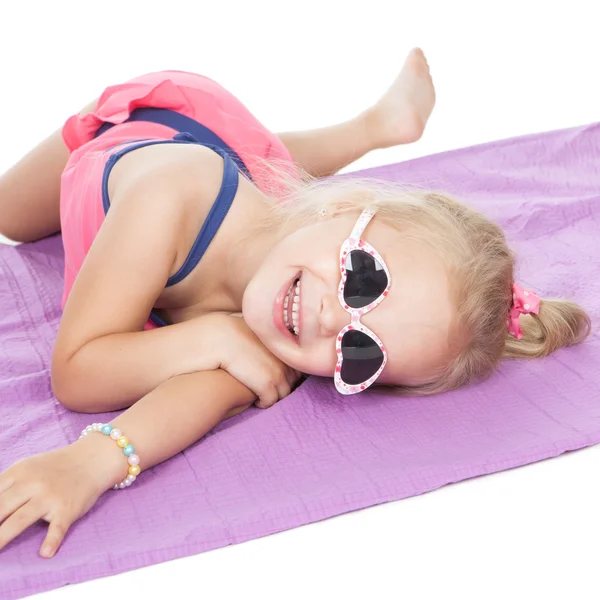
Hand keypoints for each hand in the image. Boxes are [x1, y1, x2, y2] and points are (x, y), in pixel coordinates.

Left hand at [0, 435, 123, 557]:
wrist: (92, 460)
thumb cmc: (55, 467)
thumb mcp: (27, 467)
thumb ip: (6, 484)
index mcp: (19, 472)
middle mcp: (33, 484)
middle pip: (0, 508)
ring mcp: (50, 497)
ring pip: (20, 519)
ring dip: (2, 537)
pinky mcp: (68, 510)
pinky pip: (58, 527)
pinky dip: (52, 540)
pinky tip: (45, 553)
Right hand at [212, 314, 301, 407]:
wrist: (215, 338)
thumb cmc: (226, 334)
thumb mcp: (251, 332)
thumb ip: (262, 341)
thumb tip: (270, 348)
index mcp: (281, 342)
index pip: (294, 363)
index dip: (286, 372)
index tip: (274, 376)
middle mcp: (283, 355)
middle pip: (293, 379)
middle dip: (283, 385)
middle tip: (267, 388)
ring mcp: (277, 369)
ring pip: (284, 392)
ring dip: (273, 396)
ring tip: (260, 395)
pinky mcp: (266, 382)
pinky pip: (271, 400)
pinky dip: (264, 402)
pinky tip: (254, 400)